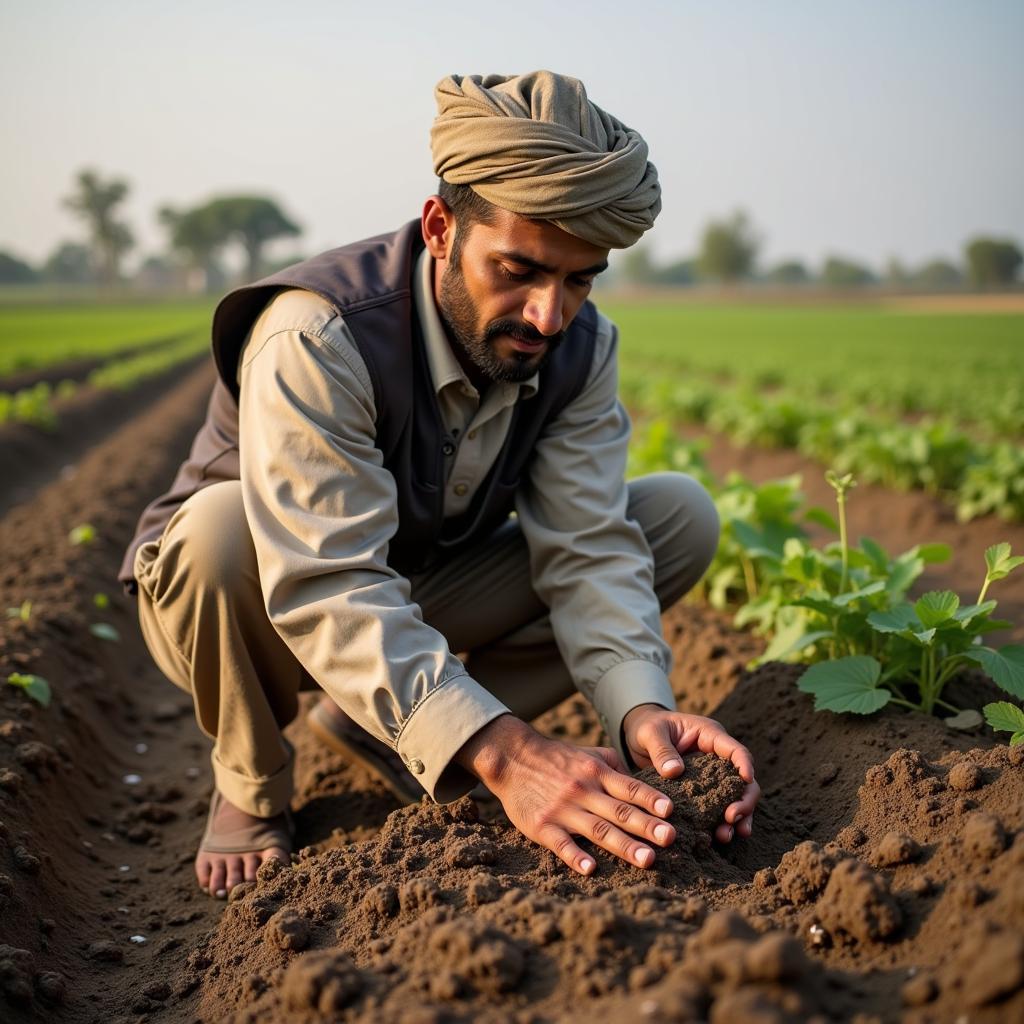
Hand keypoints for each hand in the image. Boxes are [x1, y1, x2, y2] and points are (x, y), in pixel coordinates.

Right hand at [456, 715, 676, 875]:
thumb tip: (645, 787)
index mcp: (596, 772)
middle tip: (671, 838)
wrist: (513, 759)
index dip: (650, 799)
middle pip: (620, 811)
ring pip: (598, 830)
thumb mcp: (589, 754)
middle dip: (647, 826)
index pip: (629, 788)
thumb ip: (616, 769)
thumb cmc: (558, 759)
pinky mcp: (542, 826)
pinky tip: (590, 869)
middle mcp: (583, 791)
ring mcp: (563, 810)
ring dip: (624, 845)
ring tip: (648, 859)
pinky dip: (576, 856)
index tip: (670, 811)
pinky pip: (561, 844)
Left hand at [622, 704, 759, 843]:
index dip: (745, 765)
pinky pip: (718, 808)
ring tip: (725, 836)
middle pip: (743, 780)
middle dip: (744, 801)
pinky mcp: (703, 792)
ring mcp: (713, 776)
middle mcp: (717, 757)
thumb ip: (661, 749)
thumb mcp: (650, 733)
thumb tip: (675, 771)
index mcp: (710, 736)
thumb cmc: (648, 727)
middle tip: (732, 818)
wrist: (639, 738)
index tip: (747, 781)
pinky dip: (721, 823)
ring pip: (735, 799)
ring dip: (736, 818)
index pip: (737, 751)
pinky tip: (719, 838)